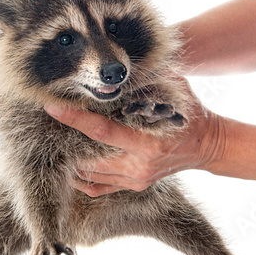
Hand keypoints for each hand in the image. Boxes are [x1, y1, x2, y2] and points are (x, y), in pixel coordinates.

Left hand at [45, 79, 221, 196]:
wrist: (207, 146)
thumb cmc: (190, 114)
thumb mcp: (175, 90)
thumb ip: (148, 79)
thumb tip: (119, 66)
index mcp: (148, 143)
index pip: (101, 131)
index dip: (75, 119)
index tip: (52, 107)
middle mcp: (139, 166)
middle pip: (89, 157)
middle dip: (66, 140)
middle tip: (47, 123)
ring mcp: (135, 179)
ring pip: (90, 175)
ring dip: (71, 158)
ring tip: (56, 140)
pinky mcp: (133, 186)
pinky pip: (98, 188)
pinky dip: (81, 178)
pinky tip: (70, 165)